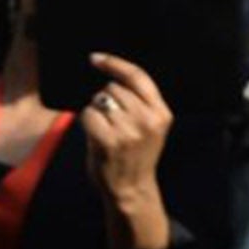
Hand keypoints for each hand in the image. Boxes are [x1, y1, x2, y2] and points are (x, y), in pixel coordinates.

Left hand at [81, 52, 171, 248]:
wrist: (131, 189)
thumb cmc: (136, 155)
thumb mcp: (149, 126)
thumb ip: (138, 102)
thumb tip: (111, 75)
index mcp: (161, 113)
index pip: (138, 76)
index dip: (114, 63)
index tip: (96, 58)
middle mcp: (148, 119)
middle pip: (113, 88)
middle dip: (107, 100)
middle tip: (113, 125)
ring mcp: (128, 131)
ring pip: (99, 101)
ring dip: (97, 113)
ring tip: (107, 133)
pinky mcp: (109, 140)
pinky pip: (88, 115)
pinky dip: (87, 124)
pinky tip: (97, 138)